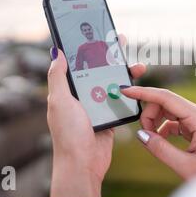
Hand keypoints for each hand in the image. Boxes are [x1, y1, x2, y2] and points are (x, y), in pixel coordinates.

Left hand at [47, 46, 145, 196]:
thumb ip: (58, 77)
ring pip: (114, 83)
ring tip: (137, 65)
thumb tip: (57, 52)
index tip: (98, 34)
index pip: (79, 62)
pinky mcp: (110, 115)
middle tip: (121, 42)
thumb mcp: (59, 101)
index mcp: (69, 90)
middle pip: (100, 69)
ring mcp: (98, 105)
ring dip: (125, 73)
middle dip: (111, 55)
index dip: (89, 48)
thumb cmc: (68, 134)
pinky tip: (137, 84)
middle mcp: (83, 95)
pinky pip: (122, 99)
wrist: (83, 162)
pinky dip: (130, 91)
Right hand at [120, 86, 195, 179]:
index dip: (144, 92)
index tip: (127, 90)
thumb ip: (161, 149)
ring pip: (169, 110)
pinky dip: (163, 127)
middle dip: (150, 113)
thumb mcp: (185, 166)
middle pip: (166, 102)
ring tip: (152, 139)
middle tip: (143, 134)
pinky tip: (160, 140)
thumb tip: (141, 134)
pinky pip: (175, 120)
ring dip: (156, 121)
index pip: (167, 97)